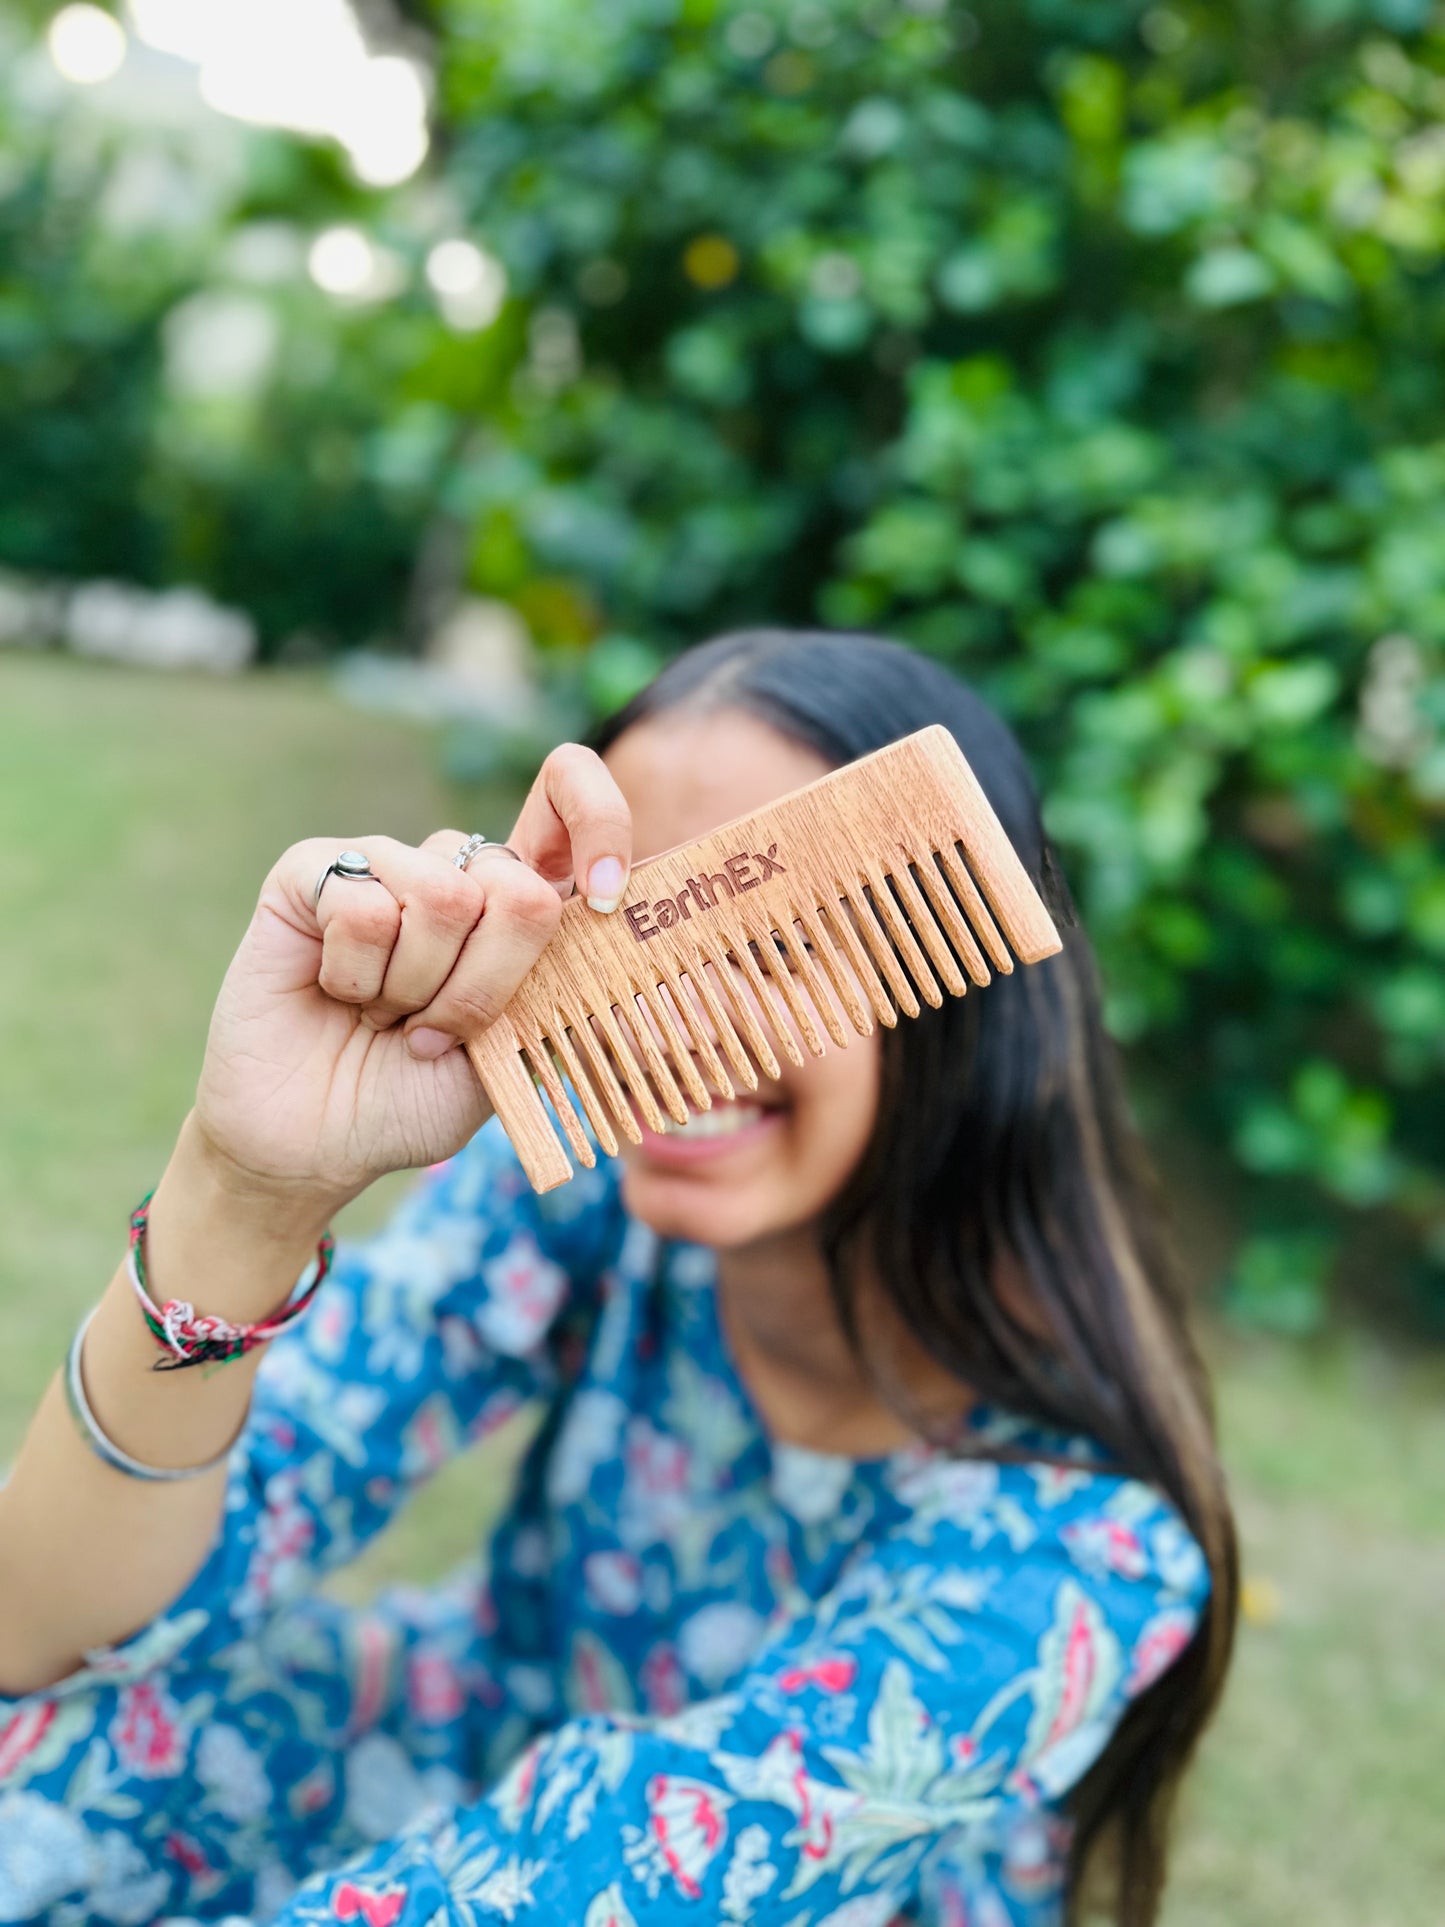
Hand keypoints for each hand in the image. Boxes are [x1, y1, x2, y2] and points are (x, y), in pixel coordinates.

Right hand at [190, 744, 631, 1211]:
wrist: (315, 1143)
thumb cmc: (415, 1096)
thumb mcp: (509, 1058)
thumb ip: (557, 990)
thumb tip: (600, 916)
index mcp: (513, 903)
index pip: (571, 796)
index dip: (601, 821)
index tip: (607, 895)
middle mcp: (453, 870)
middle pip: (516, 885)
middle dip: (484, 986)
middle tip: (436, 1029)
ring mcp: (381, 862)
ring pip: (444, 896)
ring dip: (414, 987)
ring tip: (383, 1013)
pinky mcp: (311, 871)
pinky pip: (362, 905)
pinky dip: (354, 977)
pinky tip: (335, 993)